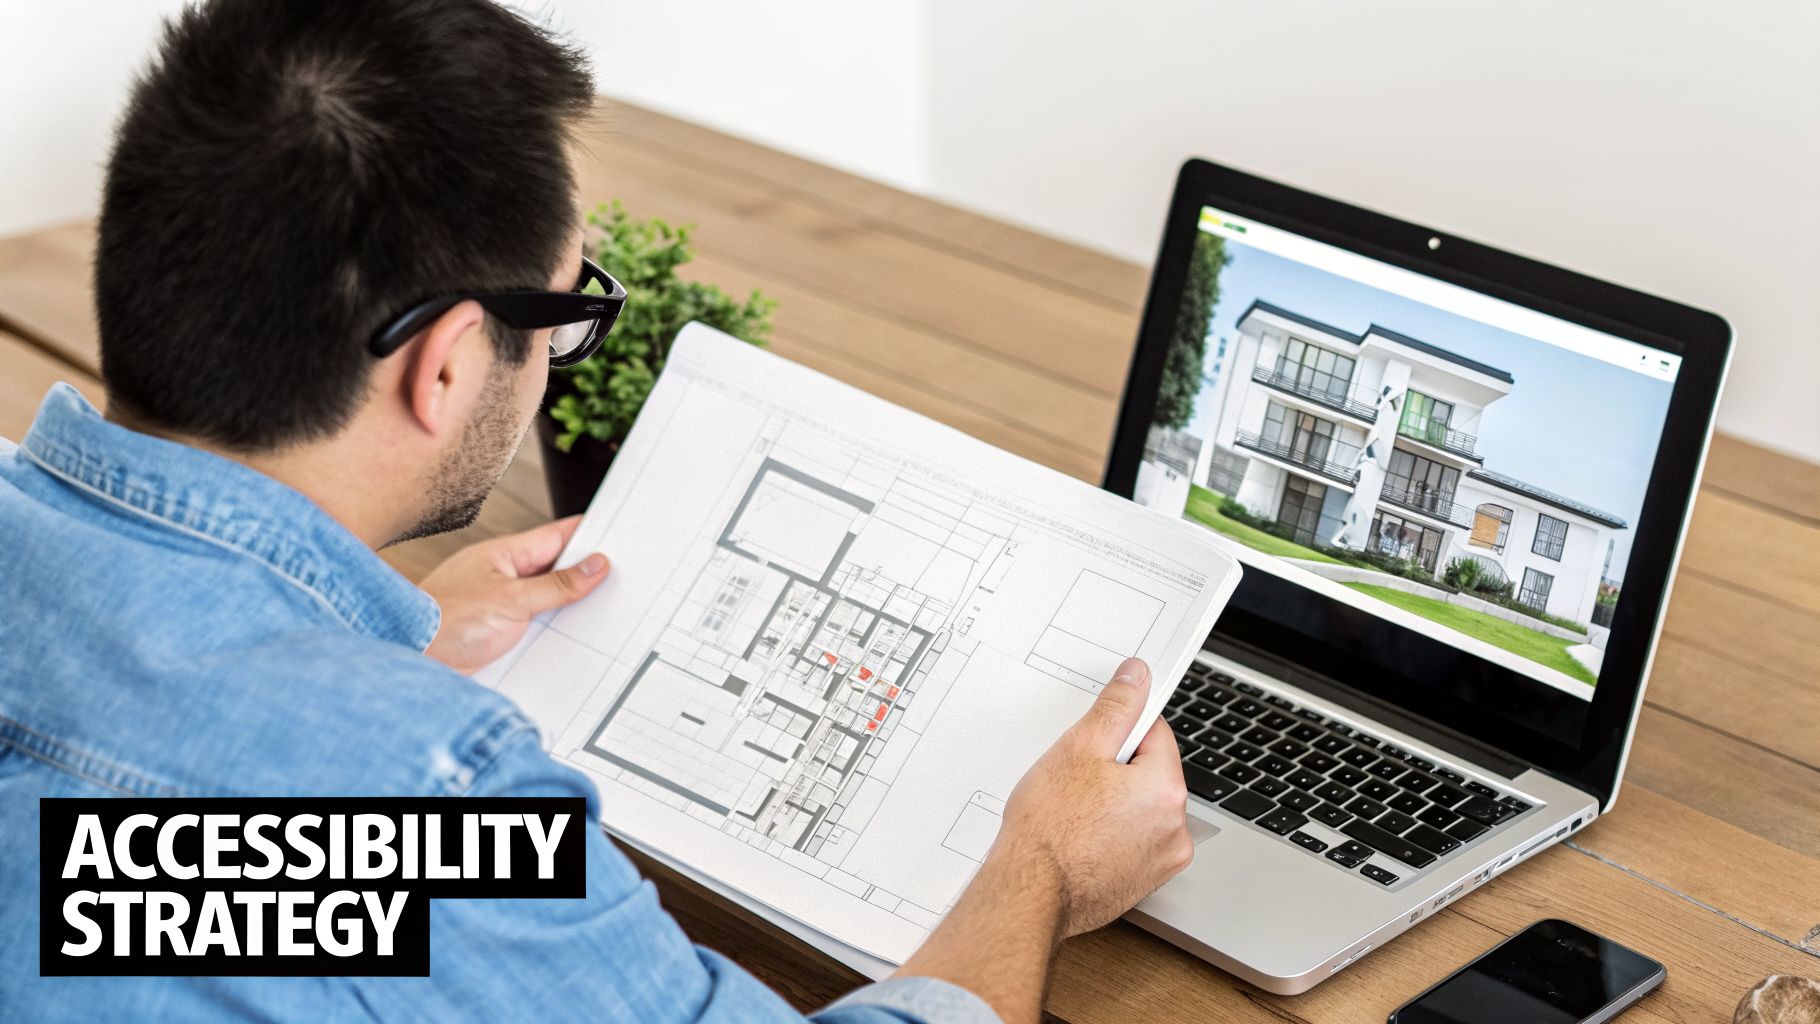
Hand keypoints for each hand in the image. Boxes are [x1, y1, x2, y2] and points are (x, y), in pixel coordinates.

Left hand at [419, 516, 609, 672]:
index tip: (621, 536)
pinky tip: (571, 638)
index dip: (591, 535)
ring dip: (571, 605)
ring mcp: (500, 603)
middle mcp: (503, 575)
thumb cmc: (444, 620)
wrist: (410, 658)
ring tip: (603, 611)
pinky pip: (536, 624)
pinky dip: (555, 628)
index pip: (558, 536)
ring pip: (548, 598)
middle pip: (557, 568)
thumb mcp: (513, 600)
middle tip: (623, 579)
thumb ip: (557, 585)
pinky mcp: (497, 632)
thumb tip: (596, 565)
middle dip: (587, 573)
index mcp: (506, 554)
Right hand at [892, 658, 1190, 1021]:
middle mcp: (1176, 827)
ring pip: (1142, 807)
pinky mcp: (1145, 882)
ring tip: (1076, 812)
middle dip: (1117, 768)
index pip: (1156, 732)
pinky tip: (1081, 837)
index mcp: (1166, 789)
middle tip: (1076, 779)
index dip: (1121, 729)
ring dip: (1116, 802)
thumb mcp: (1078, 748)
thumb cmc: (1048, 829)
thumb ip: (1116, 708)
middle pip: (1151, 772)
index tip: (1097, 739)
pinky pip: (1135, 841)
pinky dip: (1114, 834)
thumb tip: (1137, 677)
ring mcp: (1162, 860)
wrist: (1030, 893)